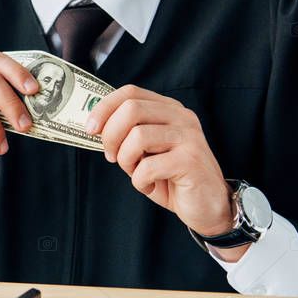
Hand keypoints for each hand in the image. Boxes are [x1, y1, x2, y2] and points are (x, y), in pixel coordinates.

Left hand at [85, 85, 247, 260]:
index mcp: (168, 109)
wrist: (207, 205)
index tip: (90, 129)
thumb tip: (94, 126)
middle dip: (111, 136)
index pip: (130, 93)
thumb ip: (127, 134)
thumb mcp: (145, 151)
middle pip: (131, 109)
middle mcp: (181, 117)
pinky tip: (149, 186)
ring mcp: (189, 137)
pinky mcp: (190, 160)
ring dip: (125, 160)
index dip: (104, 108)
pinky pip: (147, 167)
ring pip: (137, 136)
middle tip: (111, 157)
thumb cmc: (171, 178)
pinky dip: (139, 181)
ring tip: (135, 173)